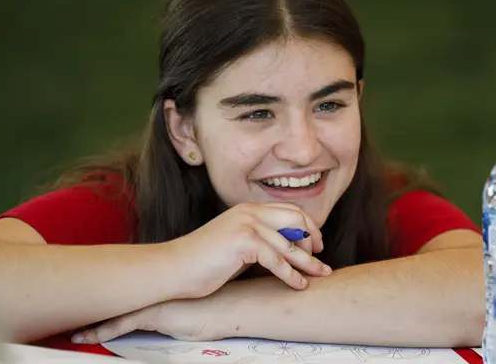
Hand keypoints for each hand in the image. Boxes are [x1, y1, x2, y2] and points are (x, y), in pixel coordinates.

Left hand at [73, 298, 219, 343]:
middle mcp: (150, 294)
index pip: (124, 295)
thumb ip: (174, 313)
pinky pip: (120, 326)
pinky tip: (85, 338)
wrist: (231, 306)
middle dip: (90, 309)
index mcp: (157, 291)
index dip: (105, 300)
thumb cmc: (217, 308)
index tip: (86, 305)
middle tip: (67, 315)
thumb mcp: (190, 310)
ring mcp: (150, 303)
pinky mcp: (153, 316)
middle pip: (113, 302)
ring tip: (72, 334)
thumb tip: (172, 317)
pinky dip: (101, 333)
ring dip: (90, 325)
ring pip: (112, 314)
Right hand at [162, 202, 330, 298]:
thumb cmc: (203, 262)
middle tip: (320, 260)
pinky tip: (299, 285)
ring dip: (307, 262)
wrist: (174, 268)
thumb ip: (259, 241)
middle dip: (313, 239)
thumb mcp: (236, 244)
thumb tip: (285, 249)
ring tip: (320, 275)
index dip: (308, 226)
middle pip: (296, 219)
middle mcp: (249, 211)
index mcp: (248, 209)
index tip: (316, 245)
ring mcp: (246, 224)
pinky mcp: (243, 241)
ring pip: (289, 243)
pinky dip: (291, 274)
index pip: (289, 210)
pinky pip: (277, 259)